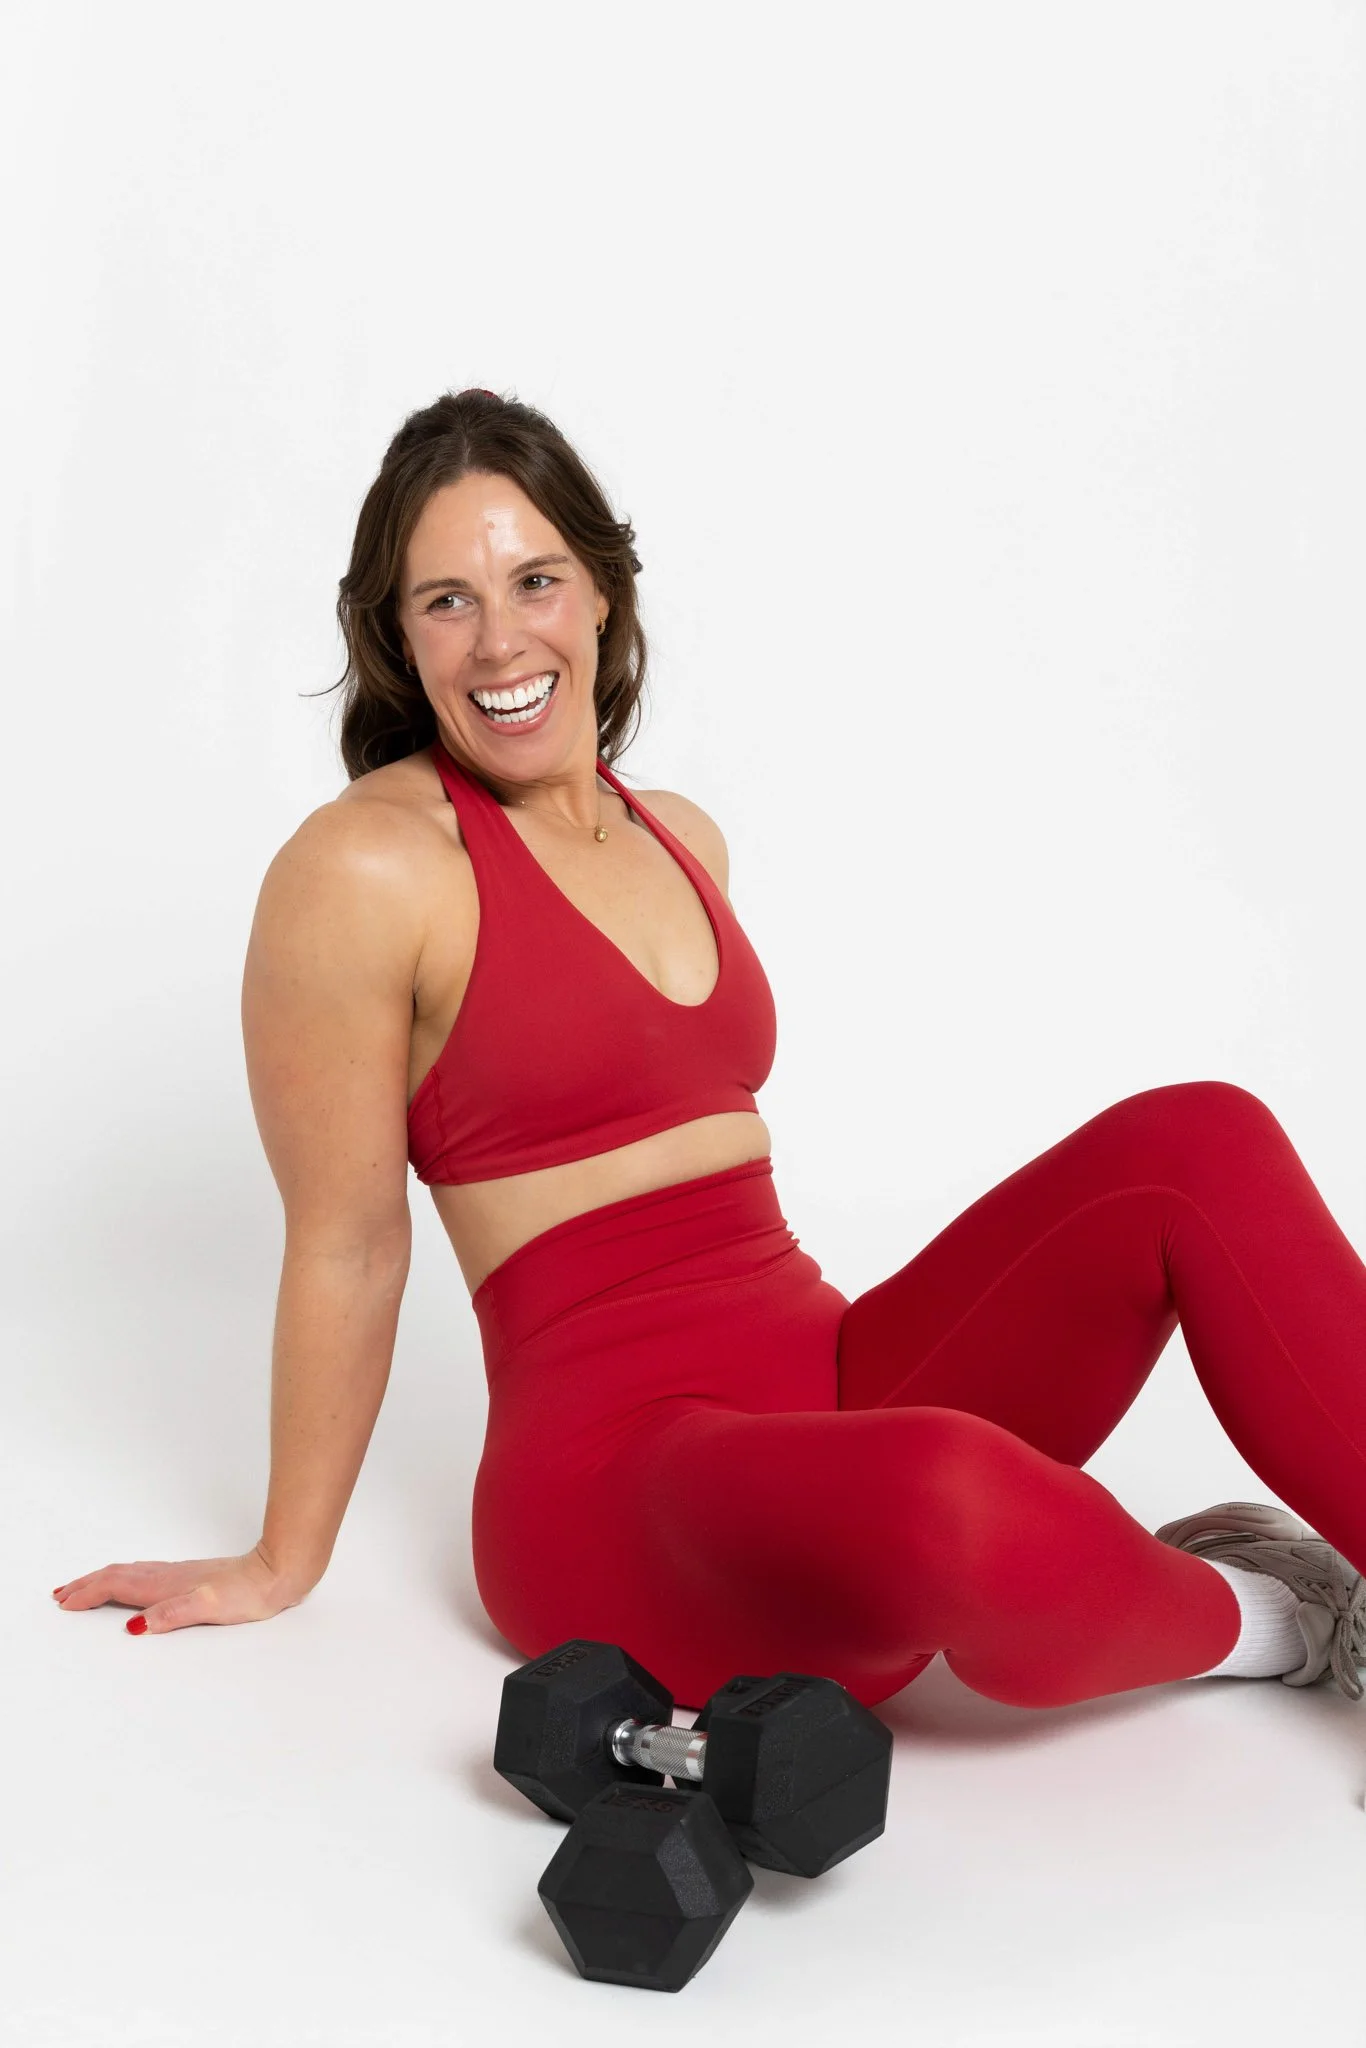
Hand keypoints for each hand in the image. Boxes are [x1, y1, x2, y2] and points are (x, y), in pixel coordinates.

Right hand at [50, 1542, 315, 1632]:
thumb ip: (173, 1613)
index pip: (117, 1586)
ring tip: (83, 1588)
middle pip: (116, 1576)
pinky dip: (125, 1581)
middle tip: (61, 1595)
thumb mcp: (209, 1606)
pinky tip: (131, 1587)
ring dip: (101, 1581)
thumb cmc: (247, 1592)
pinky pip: (145, 1576)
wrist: (276, 1573)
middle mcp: (168, 1576)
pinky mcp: (190, 1579)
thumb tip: (137, 1626)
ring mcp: (178, 1576)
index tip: (65, 1604)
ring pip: (129, 1574)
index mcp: (165, 1584)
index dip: (88, 1594)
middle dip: (86, 1585)